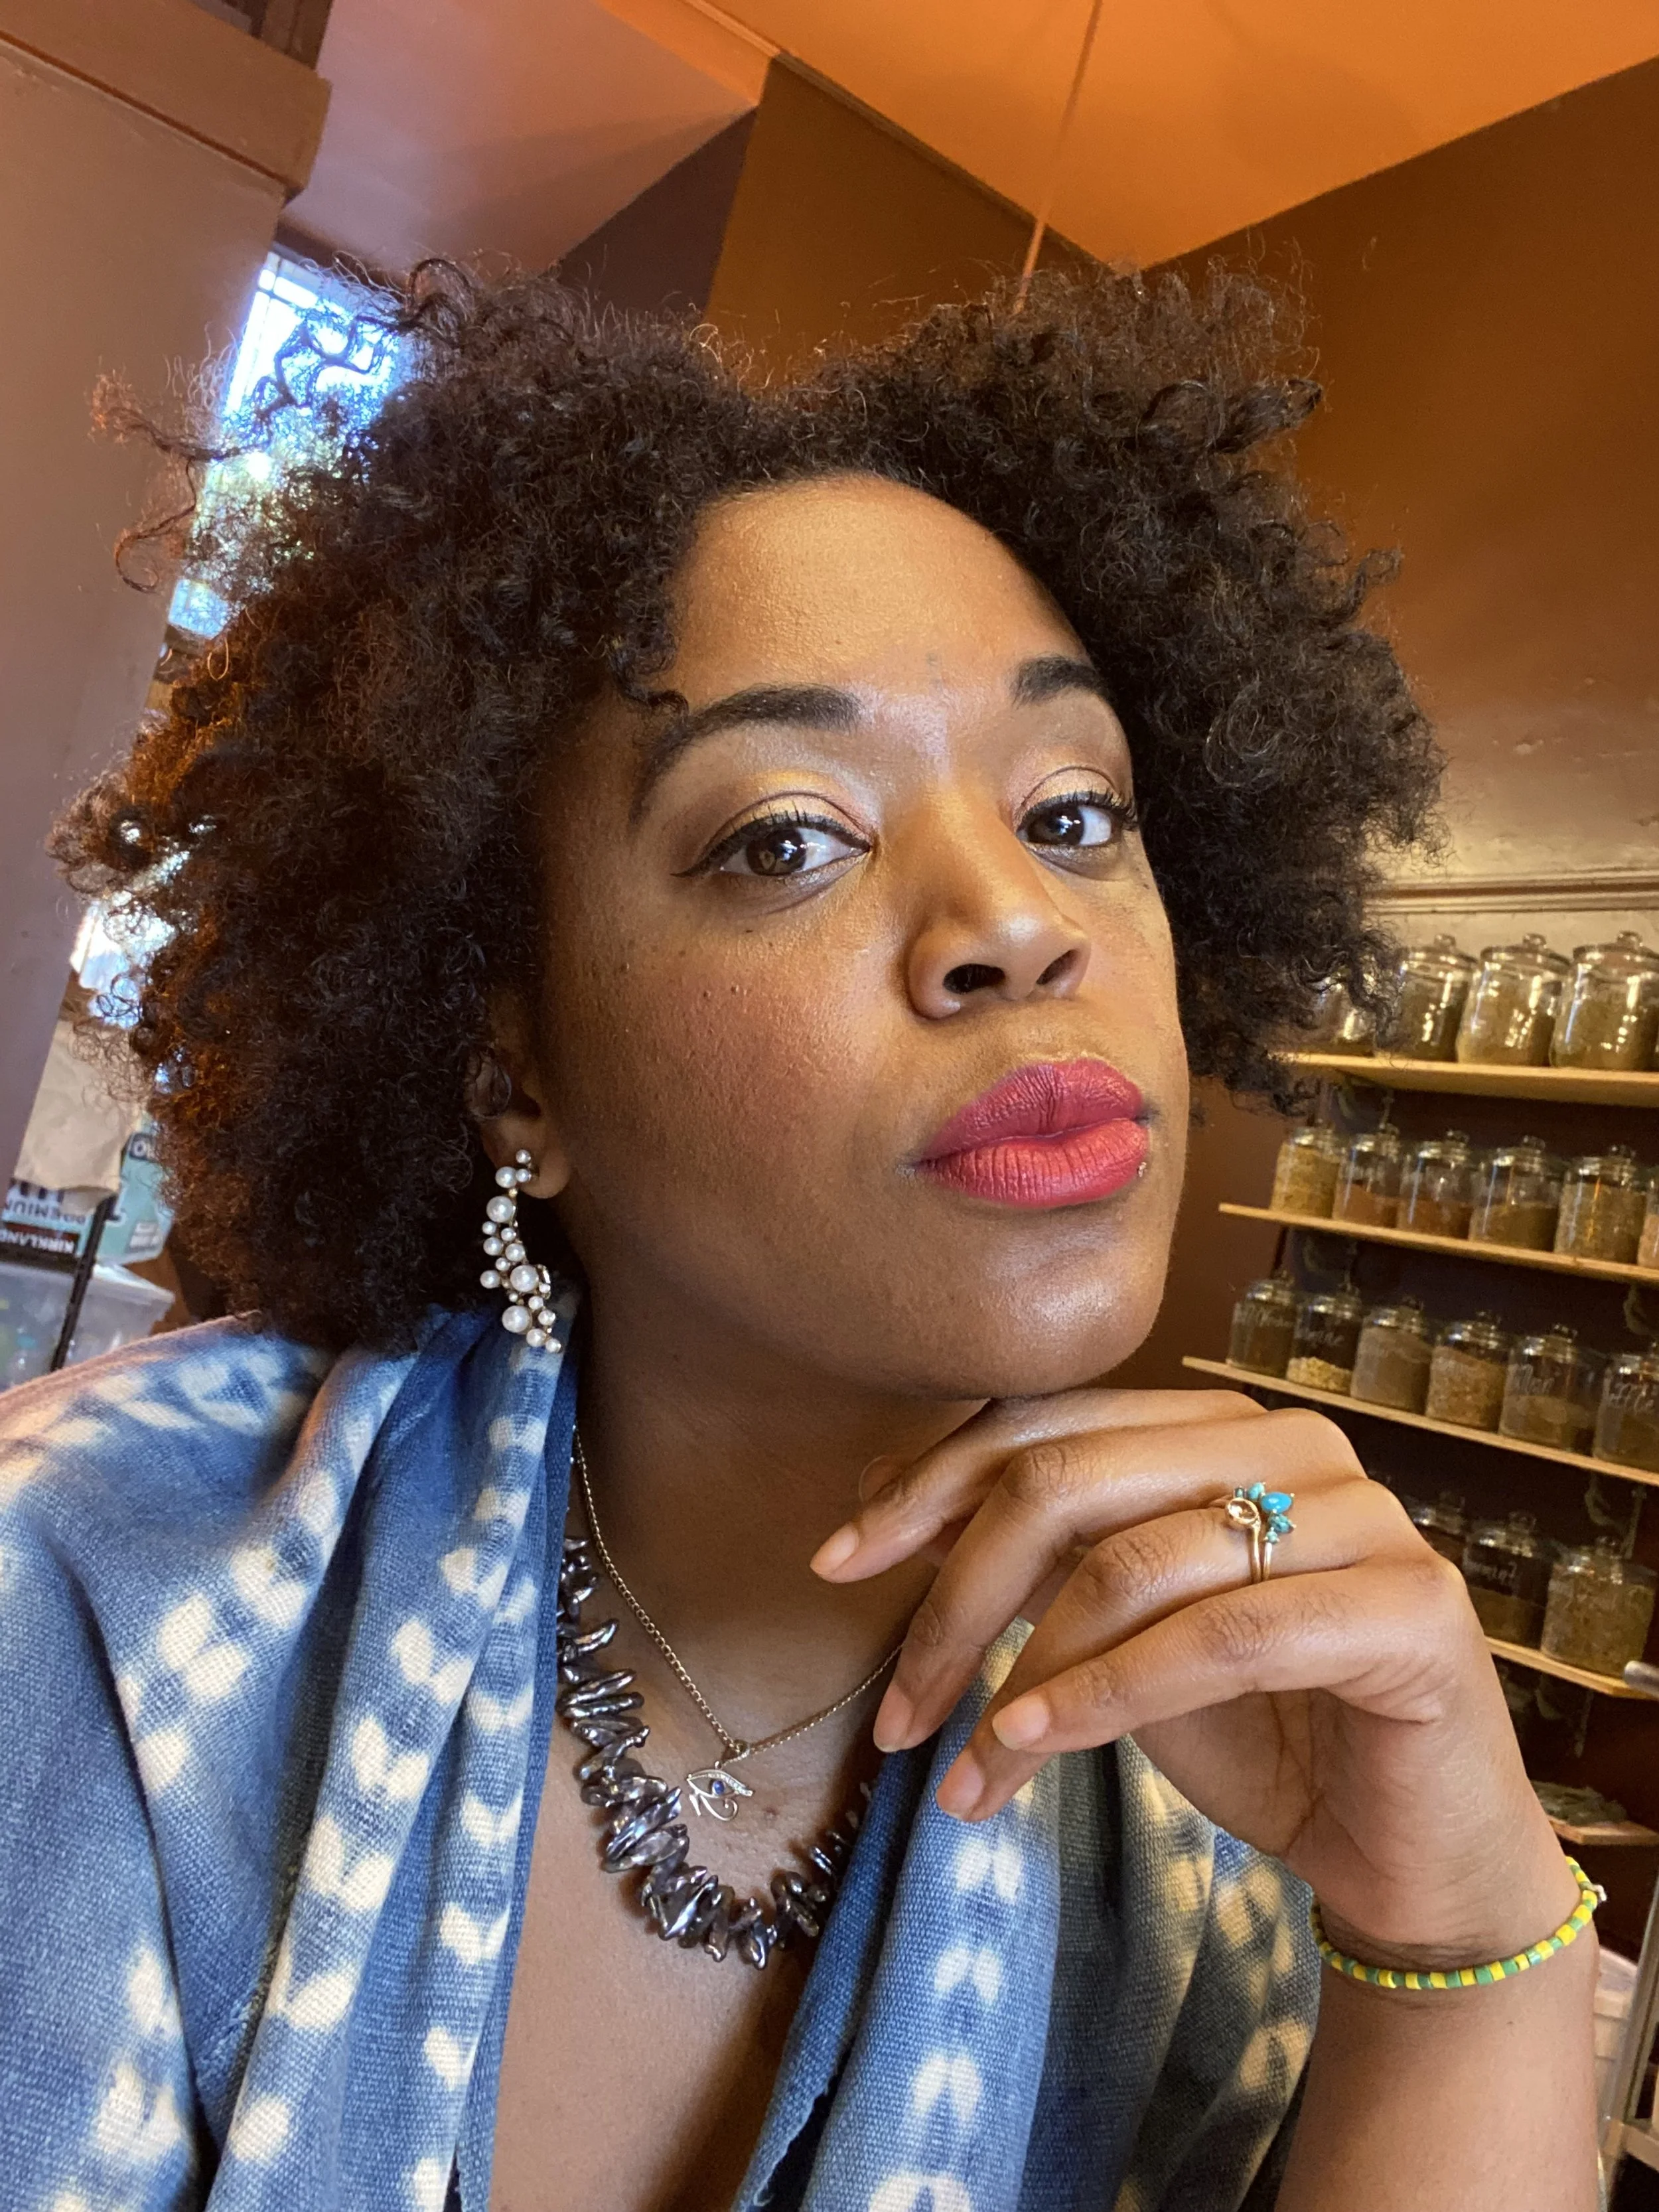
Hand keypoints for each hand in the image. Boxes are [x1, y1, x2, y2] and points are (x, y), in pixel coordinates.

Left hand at [811, 1388, 1577, 1967]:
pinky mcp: (1406, 1608)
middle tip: (893, 1711)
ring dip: (1017, 1674)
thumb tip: (884, 1502)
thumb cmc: (1262, 1731)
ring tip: (957, 1766)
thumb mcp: (1120, 1629)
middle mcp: (1290, 1442)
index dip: (928, 1485)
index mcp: (1218, 1424)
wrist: (1411, 1854)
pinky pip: (1220, 1637)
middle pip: (1068, 1481)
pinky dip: (1105, 1694)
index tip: (836, 1562)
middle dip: (953, 1594)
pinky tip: (1028, 1745)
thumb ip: (1039, 1556)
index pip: (1044, 1425)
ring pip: (1133, 1563)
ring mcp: (1360, 1516)